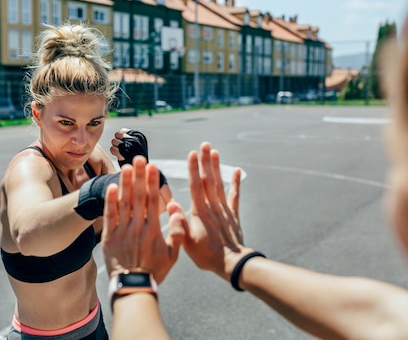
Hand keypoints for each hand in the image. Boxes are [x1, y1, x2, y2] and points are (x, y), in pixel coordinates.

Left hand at [102, 156, 185, 283]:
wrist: (133, 286)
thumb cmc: (155, 270)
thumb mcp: (173, 255)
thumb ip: (177, 233)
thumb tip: (176, 211)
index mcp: (153, 230)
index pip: (153, 201)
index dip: (152, 183)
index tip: (154, 167)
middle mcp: (137, 227)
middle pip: (138, 197)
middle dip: (139, 176)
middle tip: (140, 159)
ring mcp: (122, 231)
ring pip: (123, 203)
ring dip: (125, 184)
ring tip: (126, 167)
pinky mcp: (109, 237)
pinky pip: (109, 216)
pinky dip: (110, 201)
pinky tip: (111, 186)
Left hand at [110, 128, 147, 166]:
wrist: (139, 170)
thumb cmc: (136, 157)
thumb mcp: (137, 144)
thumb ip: (129, 137)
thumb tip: (119, 132)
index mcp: (140, 136)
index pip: (123, 131)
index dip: (121, 138)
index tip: (125, 145)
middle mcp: (136, 140)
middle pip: (117, 135)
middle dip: (117, 141)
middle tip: (121, 149)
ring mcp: (130, 146)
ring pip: (114, 141)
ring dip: (115, 147)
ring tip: (120, 152)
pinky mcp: (124, 154)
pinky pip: (112, 149)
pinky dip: (114, 152)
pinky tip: (118, 156)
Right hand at [183, 142, 253, 280]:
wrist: (231, 263)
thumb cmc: (206, 255)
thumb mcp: (187, 241)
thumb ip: (180, 222)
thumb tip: (171, 204)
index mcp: (200, 212)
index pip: (195, 186)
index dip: (193, 169)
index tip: (192, 154)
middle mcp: (212, 207)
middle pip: (208, 180)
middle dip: (206, 161)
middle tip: (205, 145)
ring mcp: (224, 210)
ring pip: (220, 184)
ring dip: (217, 167)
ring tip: (215, 152)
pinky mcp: (233, 215)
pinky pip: (235, 196)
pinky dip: (236, 183)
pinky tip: (237, 171)